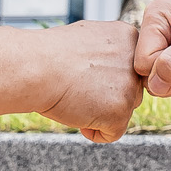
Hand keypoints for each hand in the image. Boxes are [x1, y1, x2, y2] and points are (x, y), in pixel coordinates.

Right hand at [43, 20, 143, 142]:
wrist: (35, 67)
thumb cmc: (50, 54)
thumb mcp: (87, 39)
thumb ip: (108, 53)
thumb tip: (112, 70)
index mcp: (128, 37)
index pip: (130, 67)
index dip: (107, 77)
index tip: (86, 75)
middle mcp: (135, 61)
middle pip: (131, 90)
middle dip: (108, 96)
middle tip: (80, 90)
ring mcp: (130, 87)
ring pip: (123, 111)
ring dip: (102, 112)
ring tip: (76, 99)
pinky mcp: (120, 111)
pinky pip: (112, 133)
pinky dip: (94, 132)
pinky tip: (77, 116)